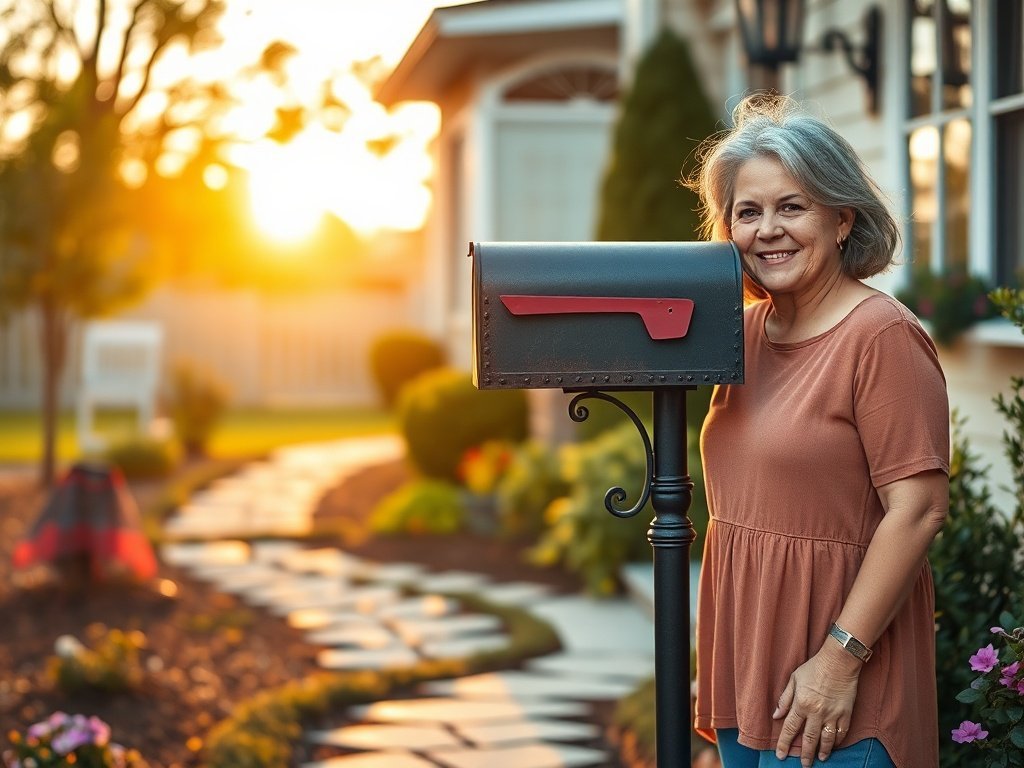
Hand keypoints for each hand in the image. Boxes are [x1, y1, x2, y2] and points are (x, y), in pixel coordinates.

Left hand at [772, 647, 861, 764]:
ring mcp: (832, 714)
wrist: (838, 661)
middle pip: (809, 739)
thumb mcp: (794, 679)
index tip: (780, 755)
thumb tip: (776, 715)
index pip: (790, 728)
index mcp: (801, 704)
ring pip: (826, 739)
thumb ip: (784, 699)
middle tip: (803, 765)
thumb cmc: (814, 668)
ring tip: (820, 759)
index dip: (784, 743)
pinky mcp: (846, 713)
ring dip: (823, 751)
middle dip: (805, 754)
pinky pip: (841, 732)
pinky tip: (834, 746)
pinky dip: (837, 741)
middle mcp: (816, 712)